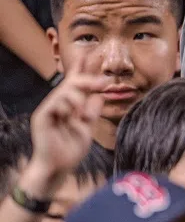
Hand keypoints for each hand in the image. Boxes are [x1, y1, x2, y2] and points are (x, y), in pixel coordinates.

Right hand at [27, 59, 108, 192]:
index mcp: (69, 106)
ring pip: (64, 91)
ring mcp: (49, 110)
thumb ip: (92, 112)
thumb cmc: (71, 150)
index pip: (75, 84)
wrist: (59, 168)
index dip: (81, 69)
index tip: (89, 53)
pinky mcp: (42, 117)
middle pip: (71, 83)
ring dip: (79, 98)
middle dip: (88, 79)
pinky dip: (66, 106)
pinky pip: (55, 103)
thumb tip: (99, 96)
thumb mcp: (87, 128)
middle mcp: (58, 105)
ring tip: (84, 112)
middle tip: (105, 81)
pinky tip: (71, 114)